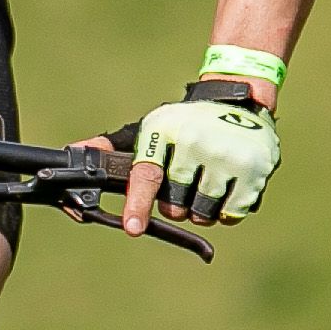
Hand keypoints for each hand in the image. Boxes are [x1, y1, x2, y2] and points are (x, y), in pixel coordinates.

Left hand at [124, 82, 277, 230]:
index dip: (138, 203)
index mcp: (164, 130)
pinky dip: (226, 211)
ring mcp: (228, 155)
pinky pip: (231, 215)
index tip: (133, 228)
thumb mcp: (152, 127)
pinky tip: (227, 187)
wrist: (240, 101)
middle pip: (175, 207)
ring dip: (201, 210)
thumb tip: (76, 153)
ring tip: (207, 182)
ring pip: (203, 215)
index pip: (147, 174)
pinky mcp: (255, 169)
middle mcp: (196, 141)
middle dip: (175, 205)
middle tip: (184, 183)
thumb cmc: (187, 124)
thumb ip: (112, 146)